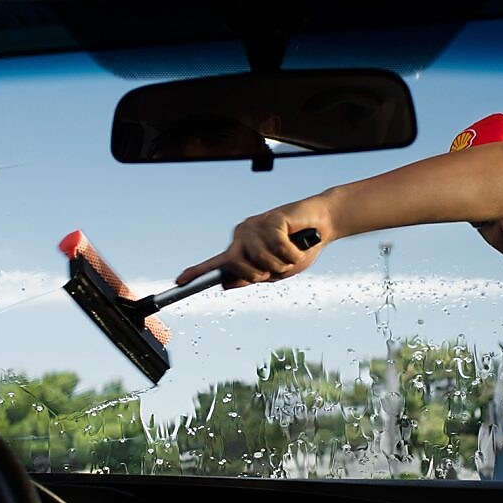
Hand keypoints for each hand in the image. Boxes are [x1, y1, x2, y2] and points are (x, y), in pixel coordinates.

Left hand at [176, 199, 329, 288]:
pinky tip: (298, 240)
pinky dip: (293, 251)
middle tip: (281, 264)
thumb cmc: (300, 247)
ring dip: (283, 262)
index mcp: (242, 250)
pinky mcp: (269, 219)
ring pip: (261, 260)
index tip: (179, 282)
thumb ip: (253, 276)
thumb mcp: (277, 270)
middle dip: (263, 272)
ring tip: (292, 249)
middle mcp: (243, 236)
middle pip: (239, 266)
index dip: (197, 272)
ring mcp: (254, 226)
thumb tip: (226, 283)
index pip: (217, 264)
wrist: (323, 225)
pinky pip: (278, 247)